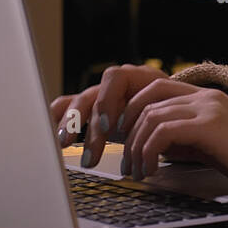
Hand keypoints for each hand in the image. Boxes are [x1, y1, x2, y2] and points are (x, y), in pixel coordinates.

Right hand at [49, 63, 168, 166]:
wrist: (177, 114)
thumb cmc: (177, 113)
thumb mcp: (175, 111)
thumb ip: (165, 117)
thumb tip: (161, 136)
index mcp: (138, 78)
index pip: (115, 78)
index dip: (109, 101)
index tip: (110, 128)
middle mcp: (117, 86)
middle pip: (92, 95)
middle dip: (85, 122)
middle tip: (83, 148)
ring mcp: (104, 97)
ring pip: (79, 104)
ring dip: (69, 124)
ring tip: (63, 145)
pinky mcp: (94, 111)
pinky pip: (70, 107)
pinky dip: (59, 116)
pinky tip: (50, 129)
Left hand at [119, 79, 227, 197]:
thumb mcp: (214, 144)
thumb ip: (187, 138)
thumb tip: (156, 146)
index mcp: (207, 98)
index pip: (156, 89)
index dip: (134, 111)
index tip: (127, 139)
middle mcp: (206, 97)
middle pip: (148, 100)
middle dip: (128, 131)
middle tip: (126, 161)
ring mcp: (209, 108)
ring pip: (151, 116)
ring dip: (136, 146)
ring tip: (137, 171)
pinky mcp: (210, 125)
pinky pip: (163, 131)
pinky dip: (148, 151)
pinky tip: (151, 169)